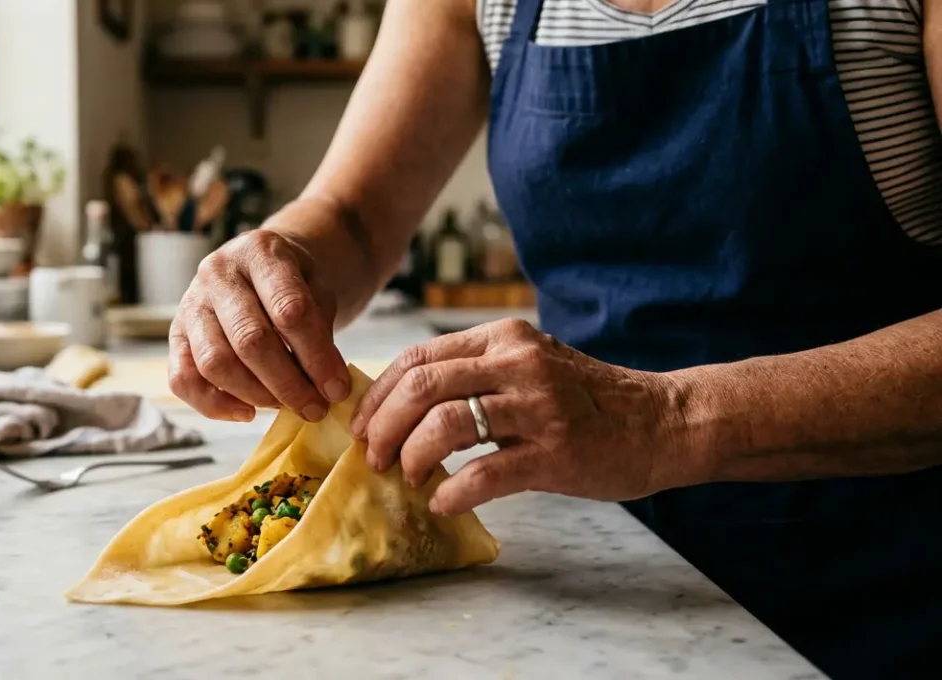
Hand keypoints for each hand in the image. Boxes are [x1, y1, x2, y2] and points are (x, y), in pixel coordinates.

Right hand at [169, 226, 350, 422]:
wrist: (259, 267)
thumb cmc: (292, 283)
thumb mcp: (319, 290)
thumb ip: (320, 329)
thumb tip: (327, 385)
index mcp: (259, 251)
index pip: (288, 309)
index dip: (317, 356)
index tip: (337, 389)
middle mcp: (217, 273)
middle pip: (250, 340)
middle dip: (288, 384)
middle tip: (315, 408)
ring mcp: (190, 303)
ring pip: (215, 363)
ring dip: (256, 396)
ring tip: (285, 406)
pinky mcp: (175, 335)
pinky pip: (182, 379)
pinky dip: (214, 405)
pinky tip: (247, 412)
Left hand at [350, 319, 694, 514]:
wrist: (663, 421)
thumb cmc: (586, 400)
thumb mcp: (529, 365)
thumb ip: (475, 373)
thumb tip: (401, 403)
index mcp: (503, 338)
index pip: (418, 357)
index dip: (378, 395)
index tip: (361, 425)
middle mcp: (518, 363)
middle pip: (422, 386)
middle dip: (383, 427)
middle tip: (373, 457)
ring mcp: (538, 407)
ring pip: (446, 424)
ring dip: (412, 456)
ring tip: (408, 477)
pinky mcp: (556, 452)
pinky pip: (486, 473)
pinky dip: (453, 491)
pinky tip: (443, 501)